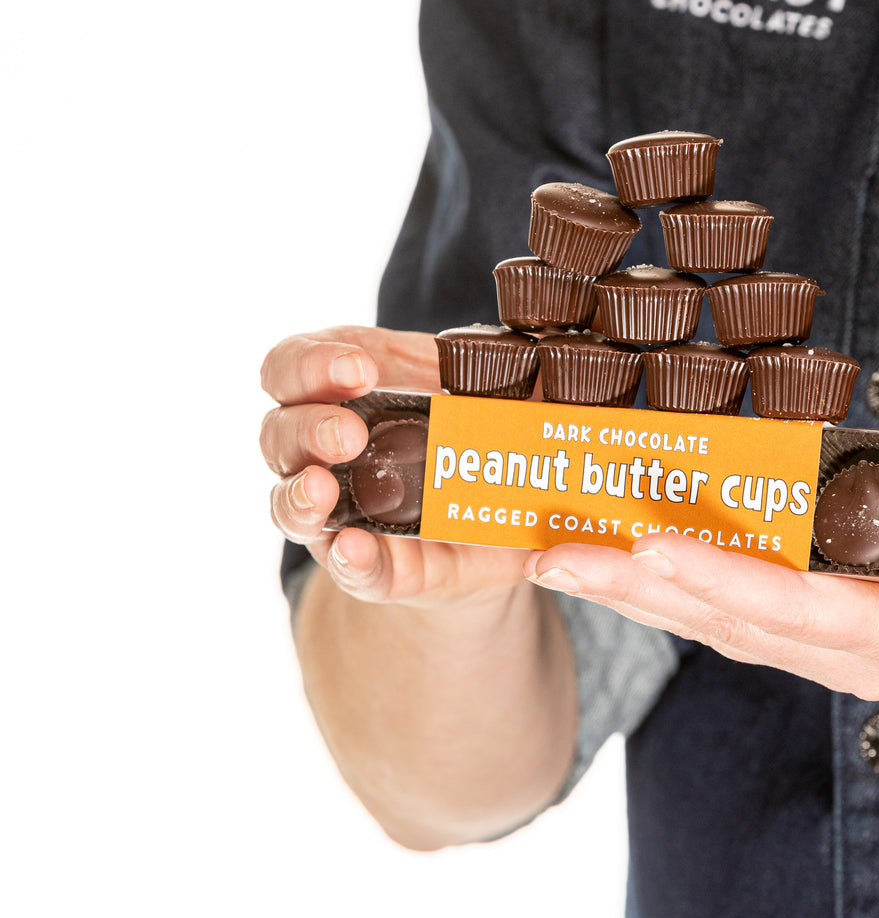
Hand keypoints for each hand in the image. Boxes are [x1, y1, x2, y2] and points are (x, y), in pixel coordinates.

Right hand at [261, 326, 528, 606]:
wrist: (500, 534)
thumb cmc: (487, 441)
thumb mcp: (500, 399)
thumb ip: (520, 374)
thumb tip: (560, 351)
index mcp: (353, 387)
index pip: (296, 364)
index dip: (313, 361)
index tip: (359, 368)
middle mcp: (326, 447)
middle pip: (279, 428)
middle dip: (309, 425)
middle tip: (349, 433)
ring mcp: (339, 510)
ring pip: (286, 498)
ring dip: (300, 492)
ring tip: (323, 490)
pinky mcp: (368, 566)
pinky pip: (345, 566)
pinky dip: (348, 559)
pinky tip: (354, 549)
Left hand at [524, 387, 878, 696]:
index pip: (795, 607)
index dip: (719, 575)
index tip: (648, 542)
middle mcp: (857, 654)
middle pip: (728, 624)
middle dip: (636, 591)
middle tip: (550, 556)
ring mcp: (835, 649)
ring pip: (719, 624)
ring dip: (637, 592)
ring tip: (558, 556)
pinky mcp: (826, 630)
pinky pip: (738, 612)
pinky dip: (676, 585)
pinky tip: (623, 559)